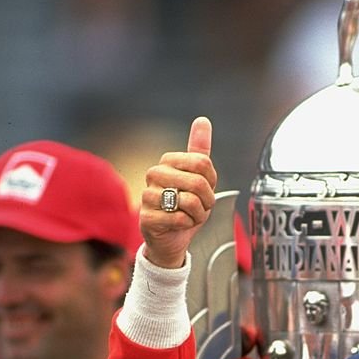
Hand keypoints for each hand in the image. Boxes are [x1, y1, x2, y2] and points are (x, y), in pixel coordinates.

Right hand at [141, 116, 216, 268]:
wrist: (172, 238)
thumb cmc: (185, 206)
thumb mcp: (199, 177)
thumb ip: (199, 150)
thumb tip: (202, 120)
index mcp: (167, 161)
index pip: (202, 162)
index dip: (211, 181)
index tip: (206, 189)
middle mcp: (154, 175)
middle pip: (197, 181)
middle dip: (207, 200)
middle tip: (200, 207)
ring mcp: (147, 196)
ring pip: (189, 201)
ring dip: (198, 214)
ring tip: (189, 216)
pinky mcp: (146, 218)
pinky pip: (180, 218)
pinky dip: (187, 224)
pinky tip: (179, 225)